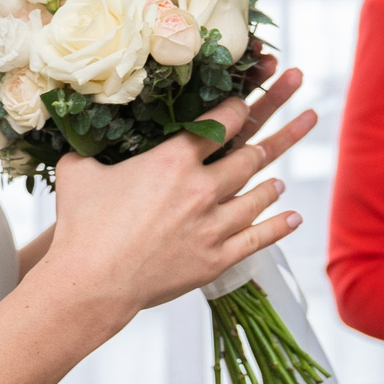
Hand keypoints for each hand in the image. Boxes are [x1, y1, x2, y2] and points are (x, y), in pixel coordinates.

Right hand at [40, 73, 317, 327]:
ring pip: (258, 196)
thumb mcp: (79, 174)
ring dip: (272, 185)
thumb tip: (77, 134)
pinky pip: (258, 238)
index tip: (251, 101)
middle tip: (306, 116)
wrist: (90, 283)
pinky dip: (278, 226)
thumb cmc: (81, 226)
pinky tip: (292, 217)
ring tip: (281, 180)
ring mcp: (213, 226)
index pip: (221, 123)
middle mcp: (201, 189)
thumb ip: (88, 150)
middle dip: (281, 133)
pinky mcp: (216, 259)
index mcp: (173, 160)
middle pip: (251, 157)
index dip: (241, 108)